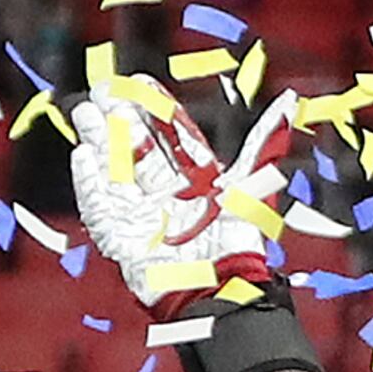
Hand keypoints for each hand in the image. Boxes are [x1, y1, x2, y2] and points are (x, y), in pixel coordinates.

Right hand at [69, 77, 294, 306]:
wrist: (215, 289)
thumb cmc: (235, 242)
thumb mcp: (251, 181)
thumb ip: (265, 139)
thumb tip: (290, 101)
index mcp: (194, 179)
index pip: (167, 135)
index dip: (151, 108)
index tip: (137, 82)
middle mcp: (165, 193)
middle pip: (135, 148)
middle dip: (117, 119)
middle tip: (102, 91)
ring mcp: (141, 214)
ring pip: (114, 171)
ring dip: (99, 142)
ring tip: (85, 114)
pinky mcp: (121, 238)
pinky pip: (99, 205)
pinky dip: (89, 182)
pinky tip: (82, 156)